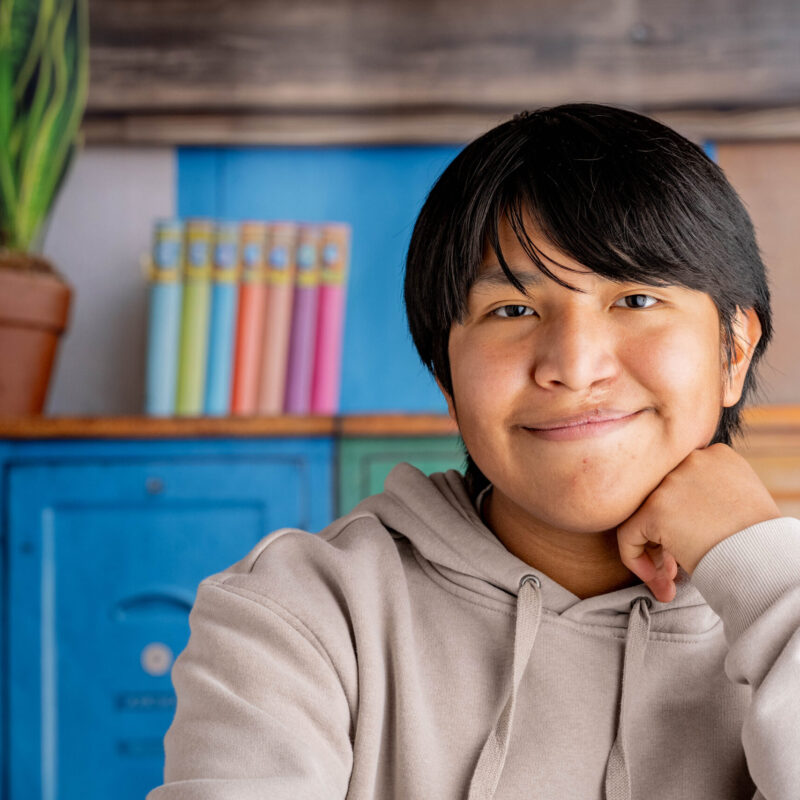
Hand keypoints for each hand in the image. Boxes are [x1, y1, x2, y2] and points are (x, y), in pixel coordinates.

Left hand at [616, 443, 781, 602]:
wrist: (766, 562)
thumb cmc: (757, 541)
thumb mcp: (738, 501)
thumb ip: (704, 495)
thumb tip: (675, 514)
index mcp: (715, 456)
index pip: (678, 482)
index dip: (680, 516)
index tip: (690, 542)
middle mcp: (690, 460)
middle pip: (659, 498)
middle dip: (663, 535)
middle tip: (674, 567)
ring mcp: (670, 482)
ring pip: (641, 516)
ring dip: (652, 551)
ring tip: (669, 580)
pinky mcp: (655, 507)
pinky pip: (628, 535)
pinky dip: (635, 560)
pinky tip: (659, 582)